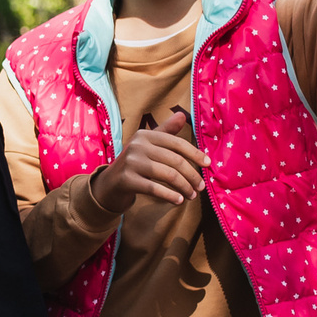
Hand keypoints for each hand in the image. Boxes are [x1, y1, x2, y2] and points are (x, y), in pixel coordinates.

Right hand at [89, 108, 207, 210]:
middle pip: (175, 161)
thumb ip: (166, 131)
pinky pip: (155, 188)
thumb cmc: (134, 163)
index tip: (208, 164)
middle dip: (192, 175)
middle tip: (200, 186)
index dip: (195, 154)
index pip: (177, 143)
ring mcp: (131, 162)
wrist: (109, 183)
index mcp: (145, 135)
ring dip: (184, 187)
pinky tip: (179, 201)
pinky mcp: (127, 179)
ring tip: (192, 195)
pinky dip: (170, 196)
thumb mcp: (148, 145)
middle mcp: (137, 146)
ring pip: (168, 175)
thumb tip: (182, 115)